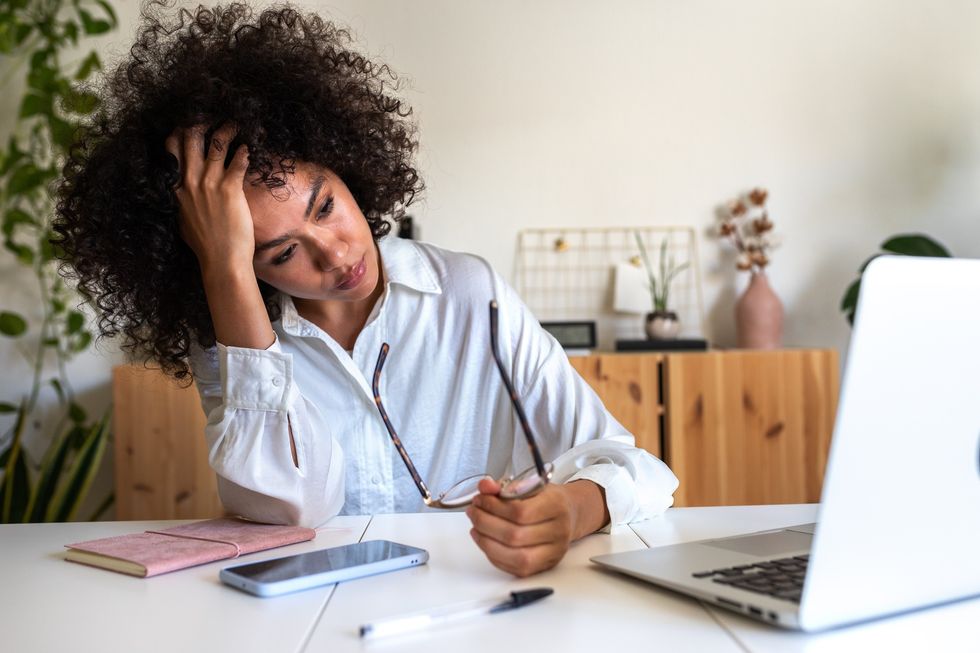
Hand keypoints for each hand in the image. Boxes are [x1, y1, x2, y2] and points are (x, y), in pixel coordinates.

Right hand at [164, 123, 252, 271]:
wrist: (221, 260)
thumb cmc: (204, 245)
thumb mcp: (183, 220)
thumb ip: (182, 202)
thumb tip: (182, 194)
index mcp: (176, 188)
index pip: (171, 150)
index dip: (179, 133)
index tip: (188, 124)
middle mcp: (190, 182)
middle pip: (191, 140)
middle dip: (200, 124)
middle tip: (211, 117)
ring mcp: (209, 184)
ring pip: (216, 145)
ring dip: (225, 131)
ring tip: (233, 125)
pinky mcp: (230, 189)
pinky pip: (237, 161)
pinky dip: (243, 152)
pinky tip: (247, 148)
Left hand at [465, 478, 607, 576]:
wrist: (569, 515)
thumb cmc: (546, 499)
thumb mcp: (529, 484)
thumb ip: (504, 486)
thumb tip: (484, 486)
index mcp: (556, 506)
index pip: (520, 511)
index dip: (494, 507)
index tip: (480, 499)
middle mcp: (558, 531)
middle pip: (515, 535)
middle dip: (485, 523)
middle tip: (473, 512)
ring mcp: (553, 552)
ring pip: (514, 556)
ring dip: (487, 542)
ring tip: (476, 527)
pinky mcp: (544, 566)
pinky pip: (514, 568)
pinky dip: (494, 555)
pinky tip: (485, 540)